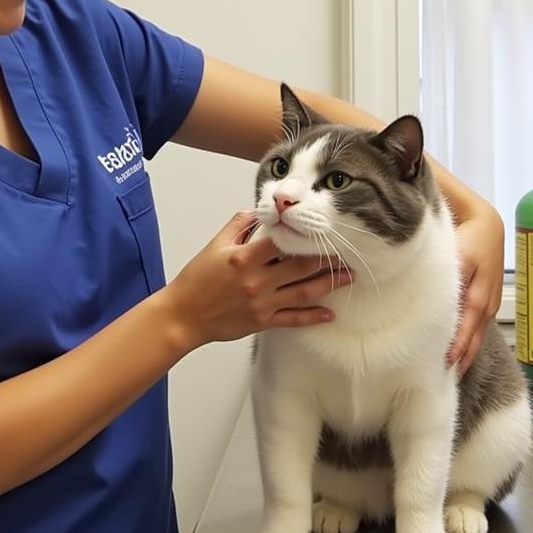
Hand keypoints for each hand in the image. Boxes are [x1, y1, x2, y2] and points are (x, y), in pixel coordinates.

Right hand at [161, 212, 351, 351]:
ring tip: (348, 277)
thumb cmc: (196, 280)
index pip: (280, 242)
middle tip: (346, 252)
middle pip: (299, 267)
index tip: (320, 228)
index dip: (301, 234)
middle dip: (325, 259)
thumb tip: (257, 211)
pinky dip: (312, 316)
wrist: (183, 315)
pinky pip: (292, 319)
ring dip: (328, 284)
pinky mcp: (262, 322)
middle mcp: (256, 280)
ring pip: (302, 292)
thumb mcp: (214, 246)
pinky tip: (329, 313)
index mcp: (244, 258)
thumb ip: (237, 226)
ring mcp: (261, 303)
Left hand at [447, 200, 504, 374]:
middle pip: (474, 337)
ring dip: (467, 351)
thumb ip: (448, 275)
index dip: (458, 345)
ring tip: (453, 371)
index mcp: (479, 295)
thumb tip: (436, 294)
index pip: (467, 327)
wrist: (487, 224)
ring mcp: (489, 303)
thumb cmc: (469, 236)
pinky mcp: (487, 299)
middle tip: (447, 377)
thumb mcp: (458, 255)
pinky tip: (461, 350)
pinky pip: (478, 325)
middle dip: (463, 356)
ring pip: (477, 333)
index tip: (447, 362)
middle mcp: (487, 304)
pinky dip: (470, 338)